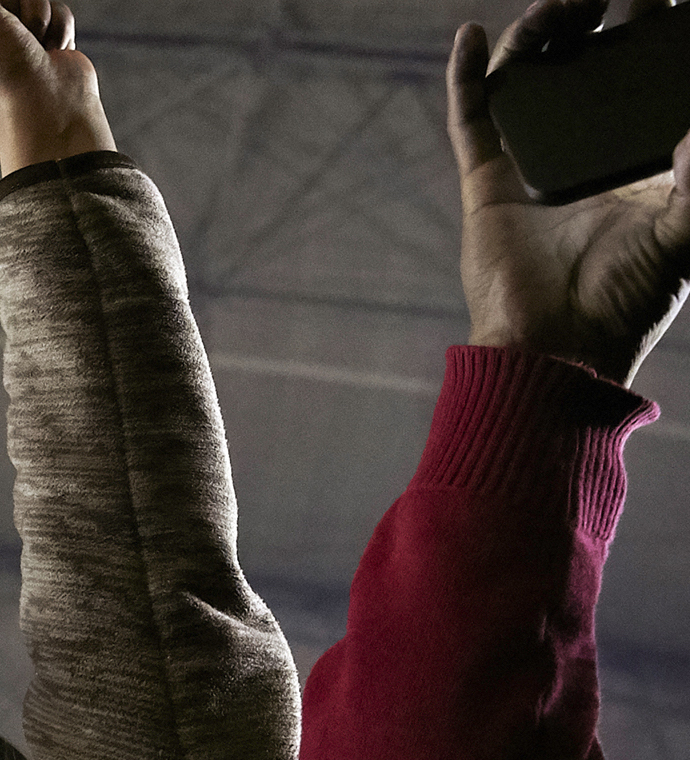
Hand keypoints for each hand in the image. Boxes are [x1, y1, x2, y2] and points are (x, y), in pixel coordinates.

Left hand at [0, 0, 116, 175]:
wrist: (48, 108)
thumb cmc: (0, 68)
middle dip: (10, 3)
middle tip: (10, 31)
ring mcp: (14, 45)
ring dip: (35, 15)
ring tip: (33, 46)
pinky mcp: (46, 46)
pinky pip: (55, 11)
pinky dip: (56, 28)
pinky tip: (53, 53)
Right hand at [450, 0, 689, 386]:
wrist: (553, 351)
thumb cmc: (626, 304)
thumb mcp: (683, 238)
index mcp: (640, 162)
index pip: (646, 83)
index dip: (653, 38)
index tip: (658, 2)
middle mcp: (587, 155)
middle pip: (588, 66)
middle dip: (596, 19)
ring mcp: (532, 164)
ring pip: (531, 79)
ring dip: (538, 35)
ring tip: (554, 8)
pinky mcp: (487, 181)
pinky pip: (471, 118)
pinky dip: (466, 75)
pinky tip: (472, 36)